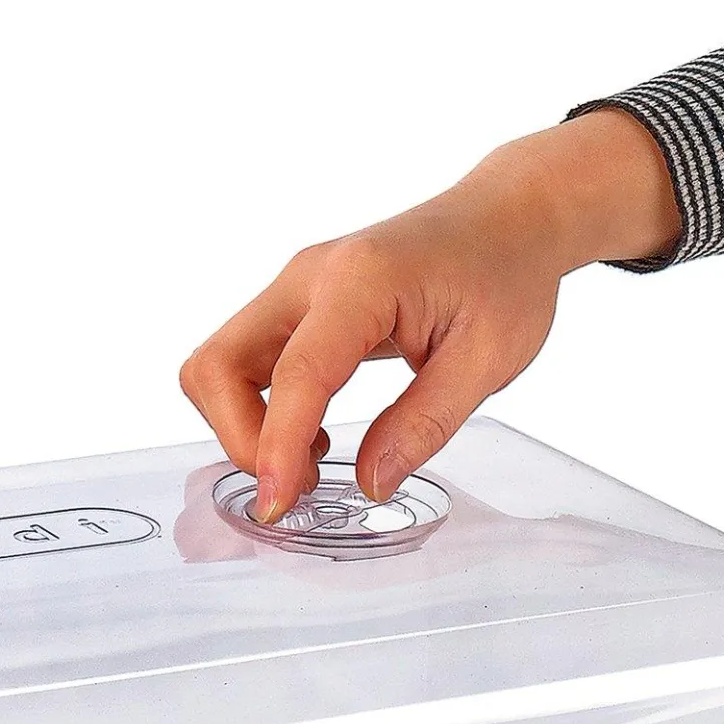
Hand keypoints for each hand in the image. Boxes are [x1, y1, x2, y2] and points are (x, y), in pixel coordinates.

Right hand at [179, 109, 679, 517]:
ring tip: (308, 460)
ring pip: (217, 366)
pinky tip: (311, 432)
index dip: (277, 447)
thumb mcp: (489, 359)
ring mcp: (293, 289)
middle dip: (239, 437)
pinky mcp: (292, 306)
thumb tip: (370, 482)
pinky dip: (257, 410)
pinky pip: (241, 364)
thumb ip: (424, 423)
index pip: (296, 374)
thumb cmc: (505, 274)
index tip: (279, 503)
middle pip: (218, 364)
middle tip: (295, 485)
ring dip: (242, 426)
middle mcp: (309, 277)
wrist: (506, 219)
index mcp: (362, 282)